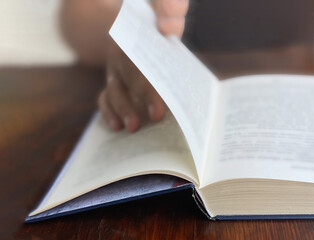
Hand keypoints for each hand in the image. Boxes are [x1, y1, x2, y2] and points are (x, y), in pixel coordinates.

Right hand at [98, 0, 188, 131]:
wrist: (142, 20)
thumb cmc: (160, 15)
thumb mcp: (165, 7)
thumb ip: (170, 8)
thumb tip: (167, 26)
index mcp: (134, 33)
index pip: (139, 61)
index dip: (147, 86)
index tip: (158, 107)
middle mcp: (121, 51)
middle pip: (128, 76)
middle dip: (140, 98)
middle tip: (155, 117)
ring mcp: (116, 68)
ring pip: (113, 89)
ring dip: (121, 109)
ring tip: (132, 127)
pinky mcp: (115, 80)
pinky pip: (106, 96)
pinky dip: (109, 111)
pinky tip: (117, 126)